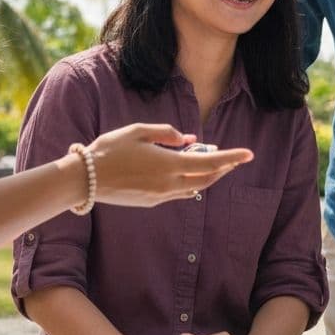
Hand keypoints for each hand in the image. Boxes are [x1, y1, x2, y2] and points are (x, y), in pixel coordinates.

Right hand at [86, 124, 251, 207]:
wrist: (84, 180)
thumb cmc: (110, 150)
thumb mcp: (139, 131)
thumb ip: (168, 134)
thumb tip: (190, 139)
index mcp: (169, 164)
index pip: (210, 162)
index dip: (232, 158)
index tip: (249, 154)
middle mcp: (169, 184)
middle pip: (207, 178)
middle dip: (224, 168)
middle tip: (235, 158)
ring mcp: (161, 196)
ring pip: (195, 187)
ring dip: (208, 176)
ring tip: (214, 162)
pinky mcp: (152, 202)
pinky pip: (180, 192)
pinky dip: (192, 182)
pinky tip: (191, 173)